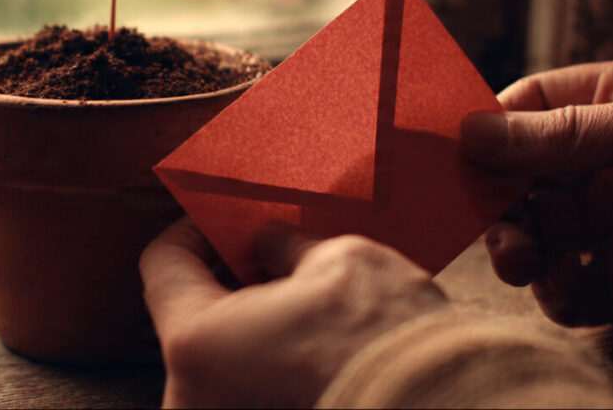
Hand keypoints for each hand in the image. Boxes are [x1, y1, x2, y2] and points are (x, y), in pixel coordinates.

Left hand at [139, 219, 447, 407]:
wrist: (449, 406)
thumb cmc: (388, 340)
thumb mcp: (334, 260)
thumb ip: (282, 248)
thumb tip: (267, 244)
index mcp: (195, 343)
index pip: (163, 266)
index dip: (192, 232)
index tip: (220, 222)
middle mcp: (192, 400)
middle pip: (188, 320)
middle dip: (225, 284)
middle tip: (263, 256)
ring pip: (218, 365)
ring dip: (247, 331)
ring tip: (296, 303)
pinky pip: (242, 392)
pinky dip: (264, 369)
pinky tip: (309, 349)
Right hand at [462, 51, 612, 326]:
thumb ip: (563, 132)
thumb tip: (472, 129)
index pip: (531, 108)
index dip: (487, 130)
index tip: (450, 157)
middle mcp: (612, 160)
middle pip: (523, 177)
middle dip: (500, 201)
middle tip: (494, 226)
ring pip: (540, 234)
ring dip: (520, 248)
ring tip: (523, 261)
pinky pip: (574, 286)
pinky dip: (562, 291)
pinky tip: (574, 287)